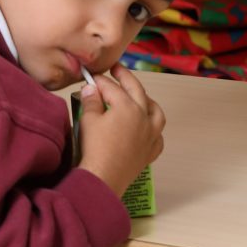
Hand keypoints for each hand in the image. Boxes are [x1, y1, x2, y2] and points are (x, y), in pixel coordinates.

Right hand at [76, 65, 165, 194]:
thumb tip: (90, 88)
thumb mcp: (88, 120)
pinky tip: (147, 128)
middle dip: (126, 78)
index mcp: (127, 106)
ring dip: (147, 101)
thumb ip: (91, 101)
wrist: (104, 177)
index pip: (112, 87)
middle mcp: (143, 117)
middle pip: (137, 91)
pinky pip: (158, 135)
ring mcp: (150, 134)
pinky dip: (154, 128)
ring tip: (139, 97)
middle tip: (117, 69)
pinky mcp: (150, 151)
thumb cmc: (95, 148)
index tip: (91, 77)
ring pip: (156, 111)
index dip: (100, 81)